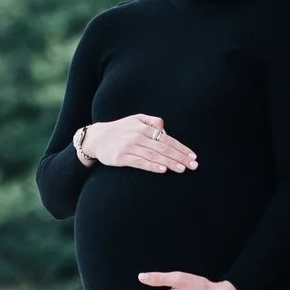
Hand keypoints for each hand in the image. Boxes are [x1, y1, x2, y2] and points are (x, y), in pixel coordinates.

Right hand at [80, 114, 196, 172]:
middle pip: (163, 148)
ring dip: (169, 163)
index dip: (181, 148)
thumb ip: (152, 122)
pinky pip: (140, 162)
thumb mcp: (136, 119)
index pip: (167, 139)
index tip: (193, 155)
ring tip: (182, 169)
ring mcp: (130, 147)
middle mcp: (138, 136)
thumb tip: (166, 130)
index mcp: (144, 127)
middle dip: (180, 157)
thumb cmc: (119, 129)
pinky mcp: (121, 157)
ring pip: (154, 156)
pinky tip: (163, 170)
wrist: (96, 137)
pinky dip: (152, 166)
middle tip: (193, 165)